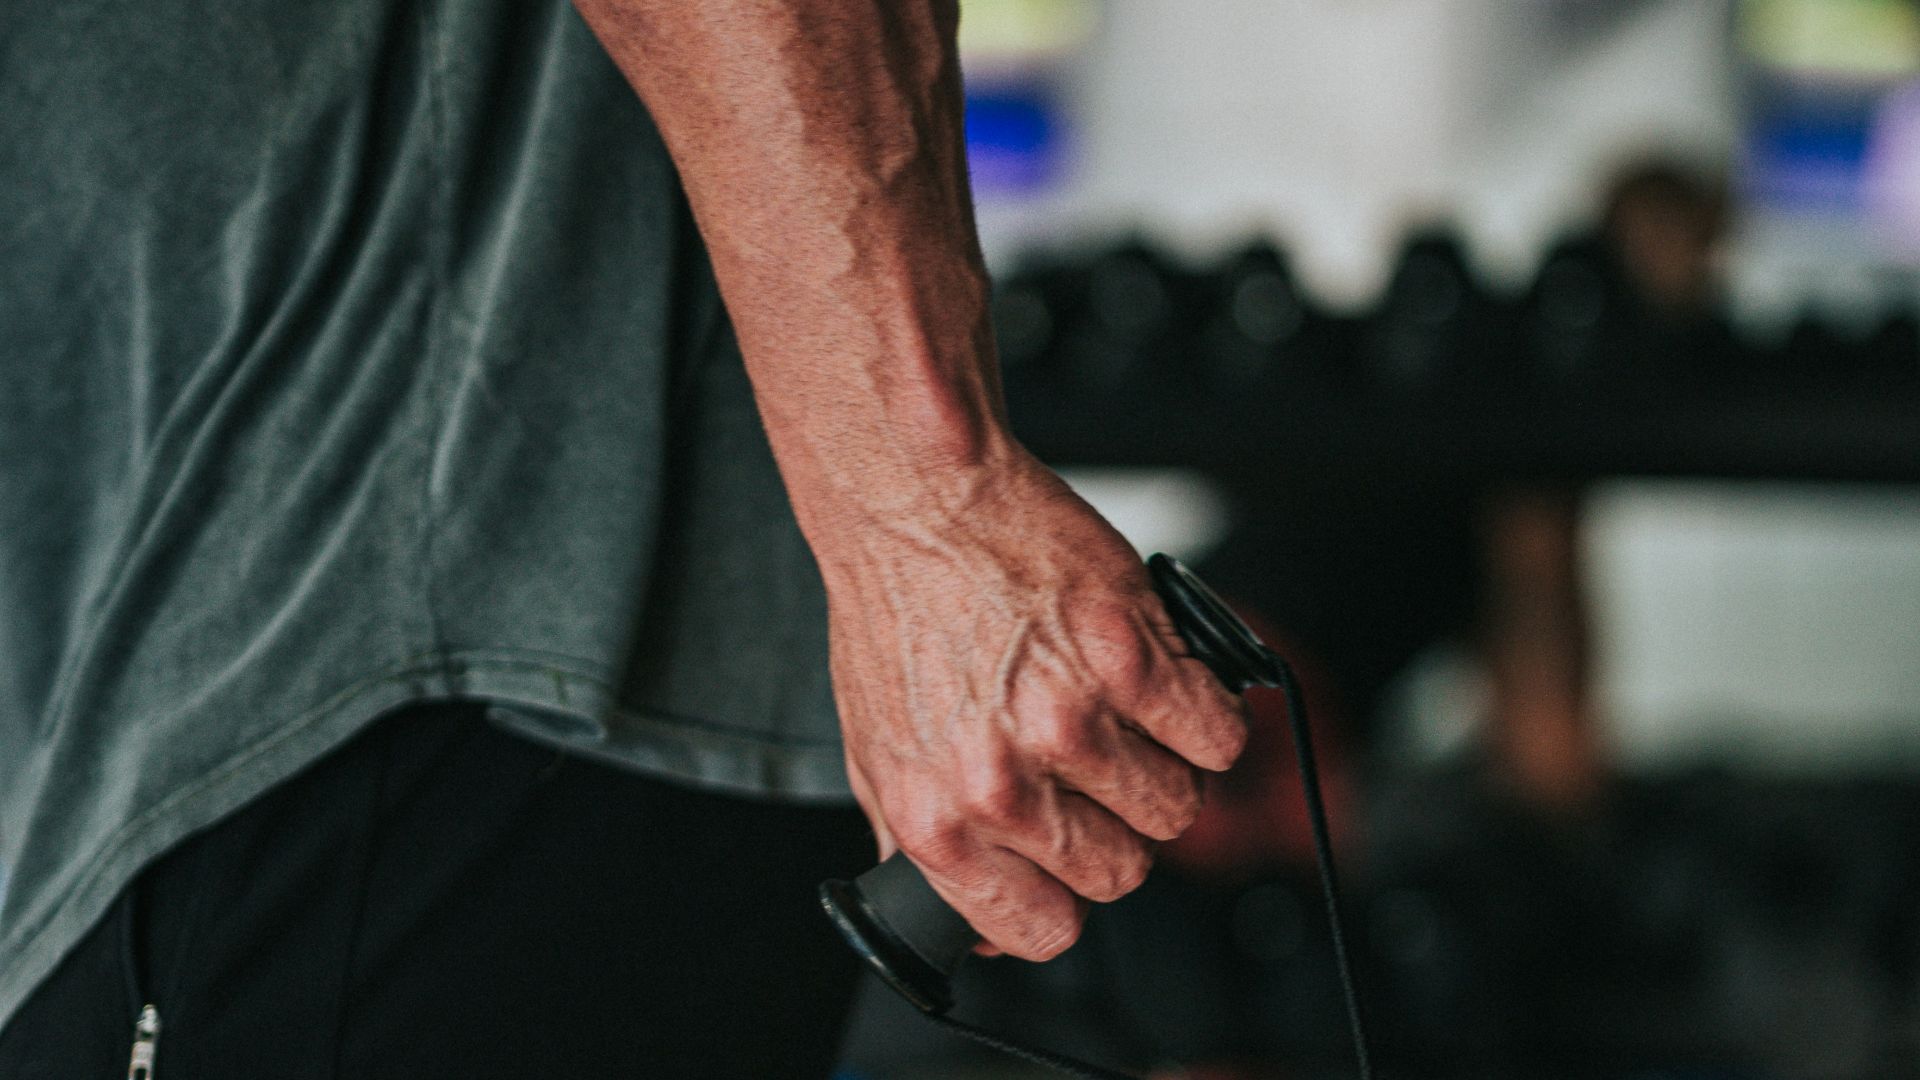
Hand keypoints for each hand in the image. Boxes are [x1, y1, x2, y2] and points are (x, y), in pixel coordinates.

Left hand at [818, 453, 1248, 960]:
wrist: (914, 502)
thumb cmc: (896, 611)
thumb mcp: (878, 751)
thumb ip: (923, 843)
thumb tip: (978, 922)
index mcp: (938, 821)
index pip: (1045, 931)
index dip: (1066, 895)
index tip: (1068, 858)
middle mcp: (1002, 784)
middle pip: (1125, 871)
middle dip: (1118, 824)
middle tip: (1093, 765)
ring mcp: (1070, 723)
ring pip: (1176, 806)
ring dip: (1163, 766)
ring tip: (1117, 711)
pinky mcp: (1129, 660)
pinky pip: (1216, 736)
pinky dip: (1205, 713)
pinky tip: (1160, 680)